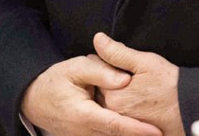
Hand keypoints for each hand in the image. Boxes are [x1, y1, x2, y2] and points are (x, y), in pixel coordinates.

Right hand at [21, 54, 162, 135]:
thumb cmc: (56, 81)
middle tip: (163, 133)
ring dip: (130, 135)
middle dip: (138, 135)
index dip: (136, 129)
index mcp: (83, 115)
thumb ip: (101, 72)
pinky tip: (135, 130)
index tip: (156, 131)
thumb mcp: (75, 68)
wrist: (34, 100)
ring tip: (153, 132)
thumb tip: (125, 80)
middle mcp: (84, 132)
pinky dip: (122, 134)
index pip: (115, 125)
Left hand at [93, 32, 184, 135]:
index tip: (119, 62)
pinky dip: (126, 107)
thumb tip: (97, 39)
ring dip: (117, 94)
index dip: (106, 63)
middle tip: (130, 76)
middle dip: (109, 80)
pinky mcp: (134, 129)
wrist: (193, 108)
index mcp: (113, 96)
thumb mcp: (145, 62)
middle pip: (101, 91)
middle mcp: (114, 113)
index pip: (96, 74)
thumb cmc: (171, 85)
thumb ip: (117, 53)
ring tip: (137, 89)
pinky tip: (138, 101)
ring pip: (110, 103)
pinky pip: (121, 116)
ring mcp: (124, 123)